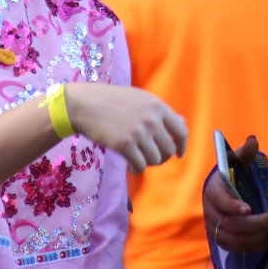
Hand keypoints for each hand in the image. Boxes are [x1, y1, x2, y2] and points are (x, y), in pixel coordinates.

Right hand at [67, 84, 187, 173]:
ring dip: (147, 163)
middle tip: (150, 158)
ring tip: (136, 157)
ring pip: (155, 160)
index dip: (182, 145)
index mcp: (157, 106)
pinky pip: (140, 166)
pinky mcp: (124, 144)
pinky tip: (129, 165)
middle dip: (161, 157)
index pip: (181, 131)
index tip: (178, 154)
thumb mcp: (140, 99)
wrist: (84, 104)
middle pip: (169, 149)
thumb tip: (183, 124)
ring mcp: (138, 132)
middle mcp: (151, 119)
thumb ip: (161, 112)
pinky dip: (136, 169)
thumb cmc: (111, 100)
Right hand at [202, 135, 267, 253]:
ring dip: (259, 236)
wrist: (225, 191)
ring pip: (236, 240)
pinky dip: (256, 245)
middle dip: (256, 224)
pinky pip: (239, 249)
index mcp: (212, 191)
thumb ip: (246, 153)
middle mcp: (210, 212)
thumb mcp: (238, 161)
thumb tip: (253, 140)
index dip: (234, 206)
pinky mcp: (223, 240)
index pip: (221, 202)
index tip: (250, 208)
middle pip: (231, 225)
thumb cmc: (233, 174)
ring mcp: (215, 229)